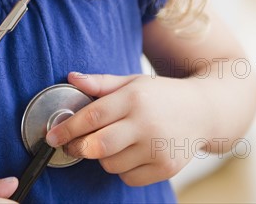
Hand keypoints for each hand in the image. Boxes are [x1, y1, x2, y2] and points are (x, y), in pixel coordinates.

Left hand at [45, 72, 209, 186]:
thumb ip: (100, 83)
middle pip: (98, 146)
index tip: (51, 136)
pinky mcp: (166, 168)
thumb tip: (71, 78)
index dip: (67, 128)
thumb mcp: (132, 81)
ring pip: (111, 164)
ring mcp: (158, 148)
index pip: (92, 117)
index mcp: (134, 98)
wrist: (204, 111)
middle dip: (77, 148)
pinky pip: (129, 177)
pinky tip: (131, 153)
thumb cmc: (161, 95)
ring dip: (102, 157)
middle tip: (71, 145)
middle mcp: (146, 123)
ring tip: (112, 142)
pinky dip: (122, 169)